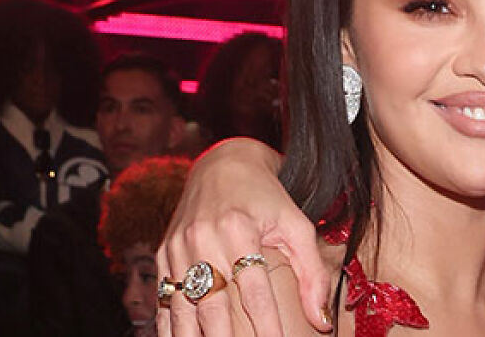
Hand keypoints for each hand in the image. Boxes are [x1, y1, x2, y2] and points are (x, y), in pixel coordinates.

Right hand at [157, 138, 331, 335]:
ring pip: (182, 307)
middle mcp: (203, 238)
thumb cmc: (267, 197)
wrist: (224, 165)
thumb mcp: (297, 224)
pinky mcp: (164, 254)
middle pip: (212, 304)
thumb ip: (312, 272)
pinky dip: (169, 327)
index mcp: (238, 228)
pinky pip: (163, 299)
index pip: (253, 290)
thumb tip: (320, 321)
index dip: (265, 324)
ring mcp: (178, 247)